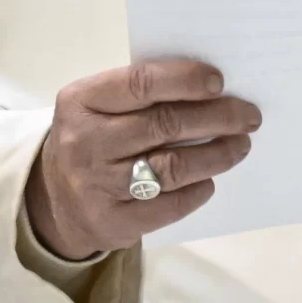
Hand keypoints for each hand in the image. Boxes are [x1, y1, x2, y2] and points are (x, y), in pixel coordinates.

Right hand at [27, 58, 260, 260]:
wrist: (53, 198)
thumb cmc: (92, 138)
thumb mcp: (98, 106)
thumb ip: (141, 93)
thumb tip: (212, 89)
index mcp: (81, 101)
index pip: (140, 83)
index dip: (184, 80)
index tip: (219, 81)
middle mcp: (86, 143)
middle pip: (165, 125)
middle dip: (217, 117)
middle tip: (249, 115)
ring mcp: (97, 186)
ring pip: (173, 166)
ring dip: (217, 154)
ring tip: (241, 145)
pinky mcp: (113, 223)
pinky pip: (170, 205)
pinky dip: (198, 190)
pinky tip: (211, 178)